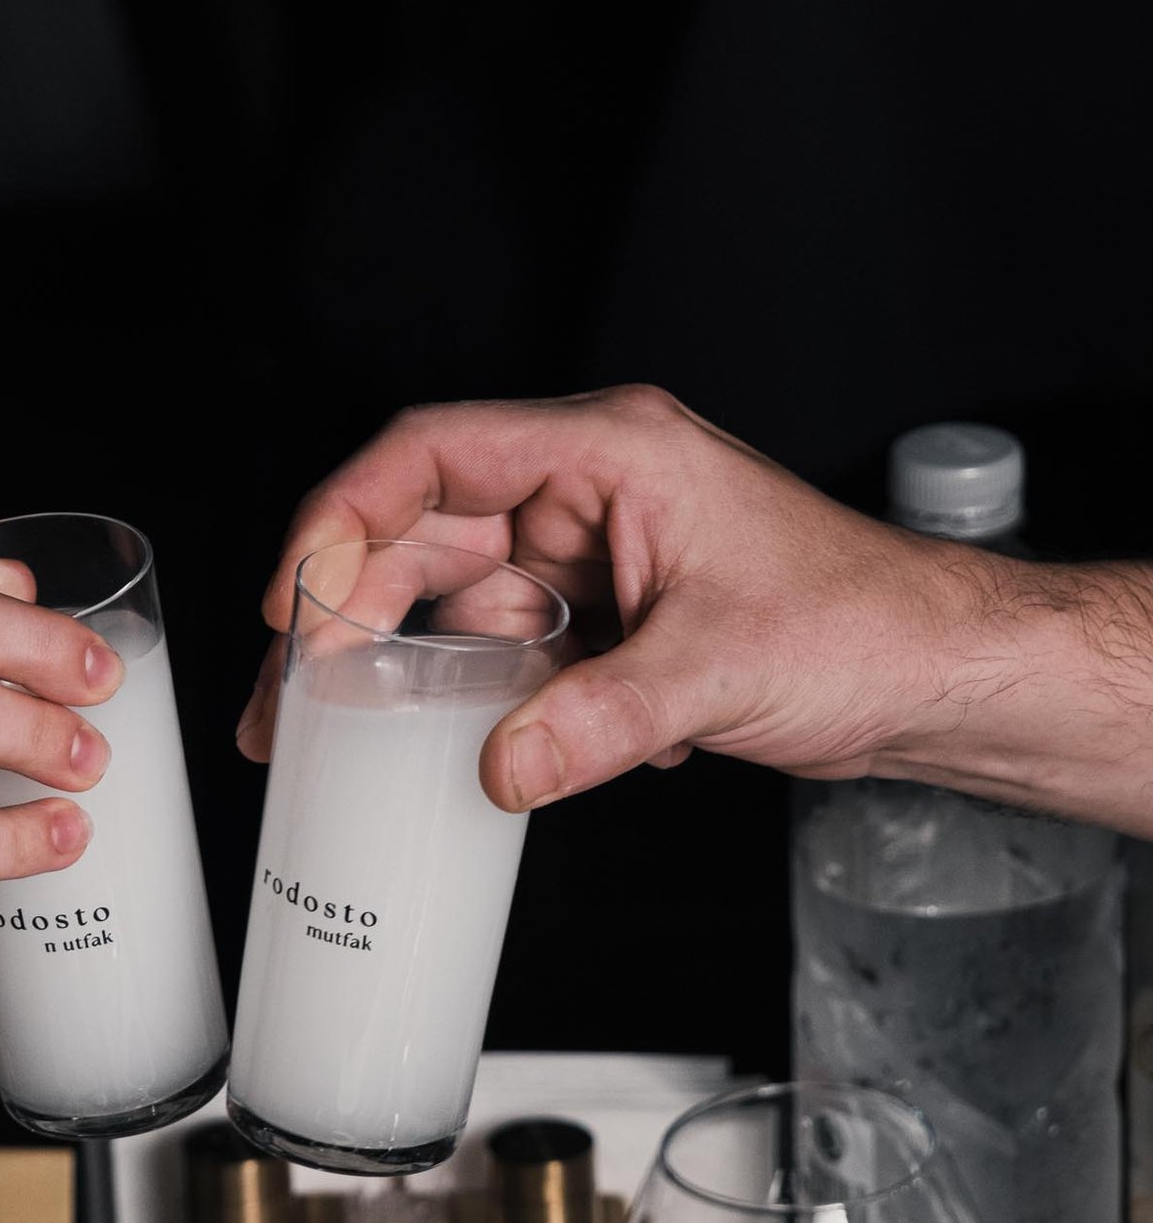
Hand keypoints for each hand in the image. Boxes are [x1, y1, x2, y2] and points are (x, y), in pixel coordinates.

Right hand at [237, 385, 959, 809]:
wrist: (932, 677)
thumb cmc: (864, 624)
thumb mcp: (723, 670)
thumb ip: (602, 720)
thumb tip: (501, 770)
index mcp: (609, 452)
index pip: (433, 454)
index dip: (342, 518)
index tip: (293, 598)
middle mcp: (589, 494)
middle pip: (425, 537)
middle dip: (351, 617)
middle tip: (292, 702)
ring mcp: (595, 558)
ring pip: (462, 604)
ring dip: (415, 672)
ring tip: (354, 742)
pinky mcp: (606, 619)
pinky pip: (512, 654)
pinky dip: (494, 704)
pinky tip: (502, 753)